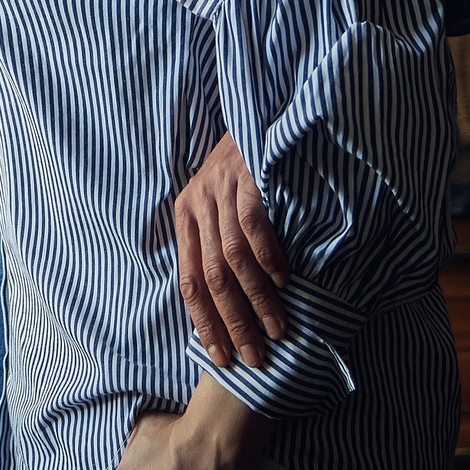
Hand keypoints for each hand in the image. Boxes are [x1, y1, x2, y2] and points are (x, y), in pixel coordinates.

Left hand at [173, 134, 288, 368]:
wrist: (257, 112)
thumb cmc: (244, 169)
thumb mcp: (218, 205)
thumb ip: (216, 244)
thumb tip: (228, 302)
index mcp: (184, 218)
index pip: (187, 283)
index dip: (203, 322)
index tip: (220, 357)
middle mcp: (196, 205)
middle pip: (210, 279)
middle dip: (232, 323)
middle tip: (253, 356)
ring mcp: (220, 191)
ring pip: (232, 259)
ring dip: (256, 299)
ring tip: (276, 329)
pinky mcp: (245, 178)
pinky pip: (252, 226)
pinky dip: (268, 258)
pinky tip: (284, 281)